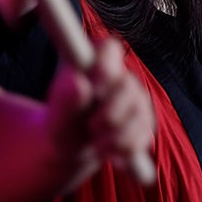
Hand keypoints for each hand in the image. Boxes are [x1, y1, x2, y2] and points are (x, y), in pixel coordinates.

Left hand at [46, 37, 155, 176]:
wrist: (70, 149)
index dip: (106, 66)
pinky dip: (124, 151)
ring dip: (116, 137)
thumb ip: (66, 99)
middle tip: (91, 126)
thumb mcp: (57, 114)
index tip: (94, 87)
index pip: (109, 48)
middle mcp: (121, 78)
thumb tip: (79, 83)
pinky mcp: (145, 125)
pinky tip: (109, 152)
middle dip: (111, 112)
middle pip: (129, 85)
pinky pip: (143, 138)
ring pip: (139, 115)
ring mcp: (137, 101)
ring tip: (96, 144)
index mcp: (96, 64)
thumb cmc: (62, 123)